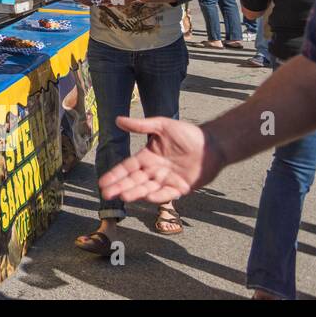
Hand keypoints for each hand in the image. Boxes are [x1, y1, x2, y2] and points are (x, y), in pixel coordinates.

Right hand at [97, 116, 222, 201]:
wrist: (213, 144)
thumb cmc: (188, 133)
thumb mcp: (162, 125)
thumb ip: (140, 125)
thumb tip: (117, 120)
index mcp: (147, 157)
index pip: (127, 168)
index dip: (115, 175)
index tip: (102, 182)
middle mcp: (154, 171)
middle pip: (134, 181)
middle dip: (119, 187)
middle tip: (107, 194)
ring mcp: (167, 180)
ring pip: (147, 189)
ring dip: (135, 193)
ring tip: (123, 196)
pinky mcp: (181, 188)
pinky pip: (167, 194)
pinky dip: (157, 197)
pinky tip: (146, 197)